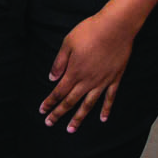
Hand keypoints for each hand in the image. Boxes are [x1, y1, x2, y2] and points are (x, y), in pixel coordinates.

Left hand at [40, 10, 136, 131]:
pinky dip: (106, 109)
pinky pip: (110, 98)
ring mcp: (103, 81)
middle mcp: (88, 81)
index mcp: (74, 72)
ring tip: (71, 129)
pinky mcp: (115, 78)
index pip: (58, 92)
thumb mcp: (67, 44)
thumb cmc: (89, 32)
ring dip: (79, 118)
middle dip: (59, 113)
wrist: (115, 28)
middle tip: (49, 123)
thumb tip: (52, 78)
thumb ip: (59, 63)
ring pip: (89, 104)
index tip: (42, 111)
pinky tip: (103, 119)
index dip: (49, 102)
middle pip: (71, 101)